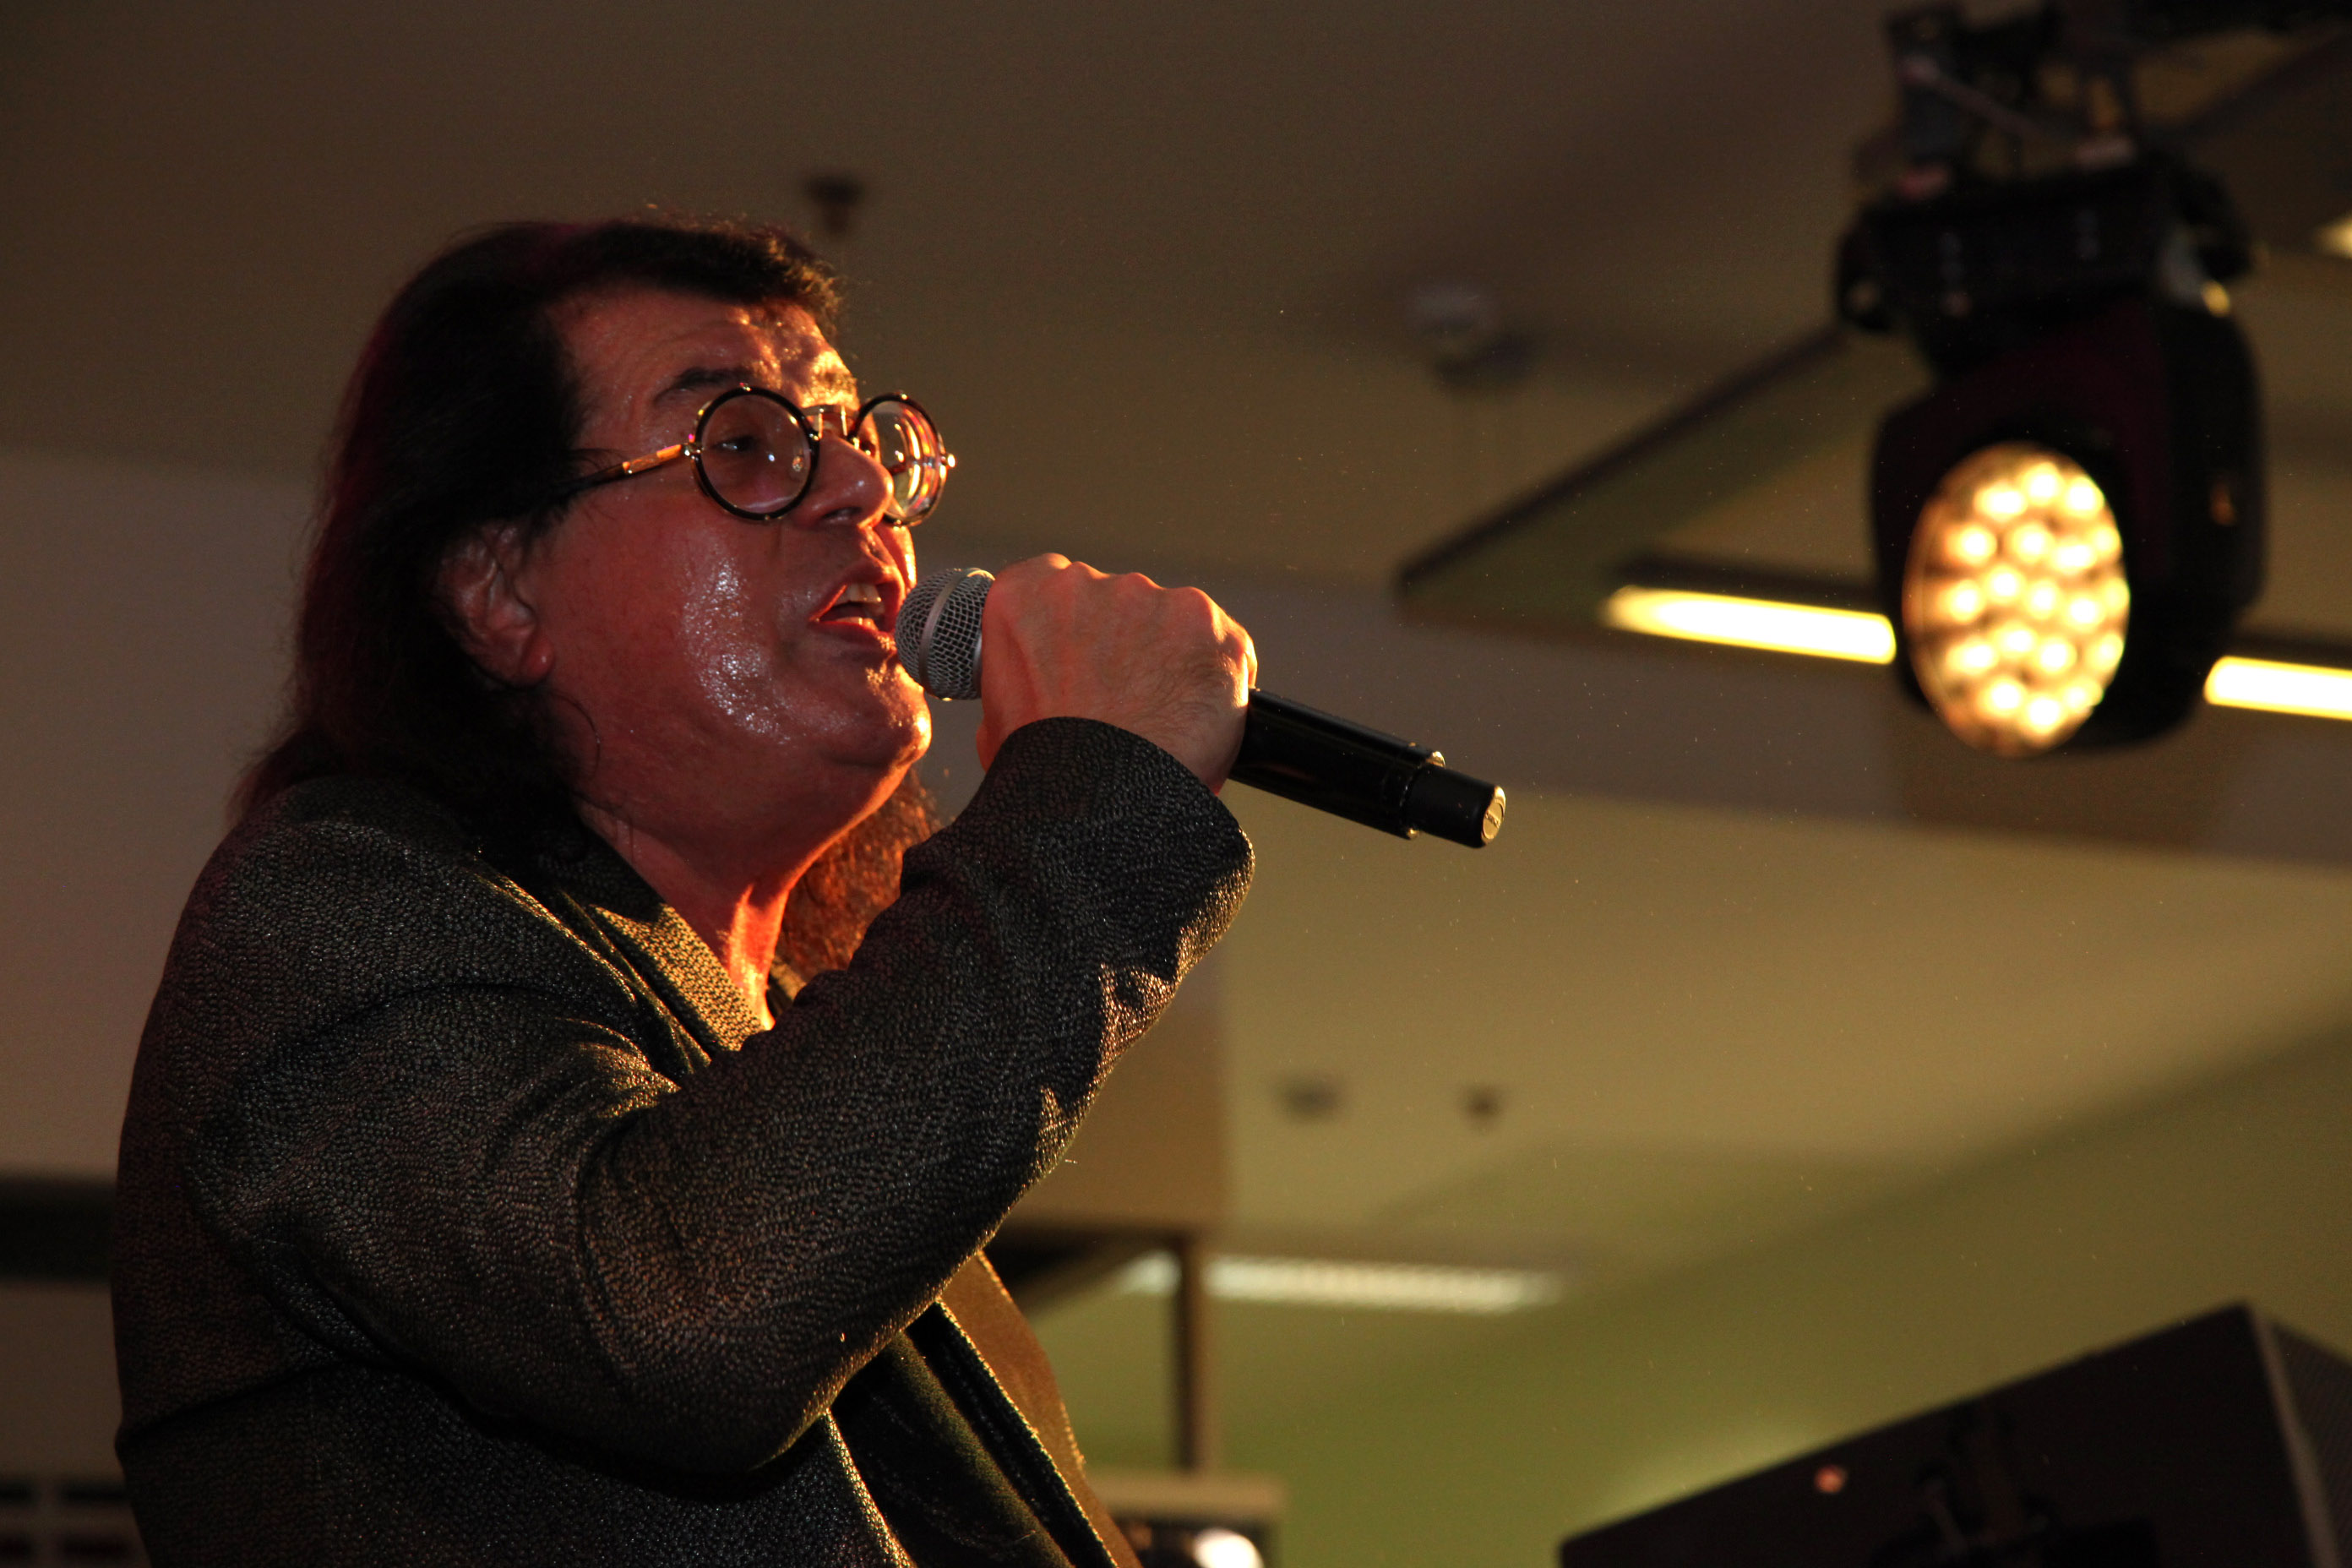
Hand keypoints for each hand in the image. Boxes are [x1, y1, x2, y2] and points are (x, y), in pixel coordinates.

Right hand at [975, 555, 1255, 790]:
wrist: (1104, 805)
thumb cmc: (1049, 775)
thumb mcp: (999, 722)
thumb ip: (1017, 680)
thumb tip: (1035, 691)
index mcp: (1023, 597)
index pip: (1052, 584)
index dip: (1074, 628)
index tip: (1082, 661)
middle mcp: (1086, 583)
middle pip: (1117, 604)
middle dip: (1125, 646)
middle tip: (1123, 705)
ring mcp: (1150, 598)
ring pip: (1170, 623)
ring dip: (1170, 660)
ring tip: (1160, 719)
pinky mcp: (1207, 622)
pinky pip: (1220, 644)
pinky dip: (1216, 677)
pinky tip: (1198, 716)